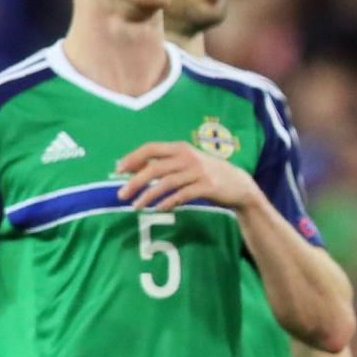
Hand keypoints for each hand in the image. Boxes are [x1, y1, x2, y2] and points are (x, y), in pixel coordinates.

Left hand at [116, 142, 253, 211]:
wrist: (238, 185)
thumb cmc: (206, 173)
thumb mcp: (186, 162)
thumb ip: (163, 162)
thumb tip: (130, 166)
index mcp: (180, 148)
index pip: (151, 148)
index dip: (132, 158)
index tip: (118, 170)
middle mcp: (188, 157)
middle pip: (155, 168)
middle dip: (135, 182)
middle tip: (121, 195)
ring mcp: (199, 172)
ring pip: (166, 183)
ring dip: (148, 196)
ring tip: (136, 206)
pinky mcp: (207, 186)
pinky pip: (182, 195)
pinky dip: (168, 202)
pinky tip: (158, 208)